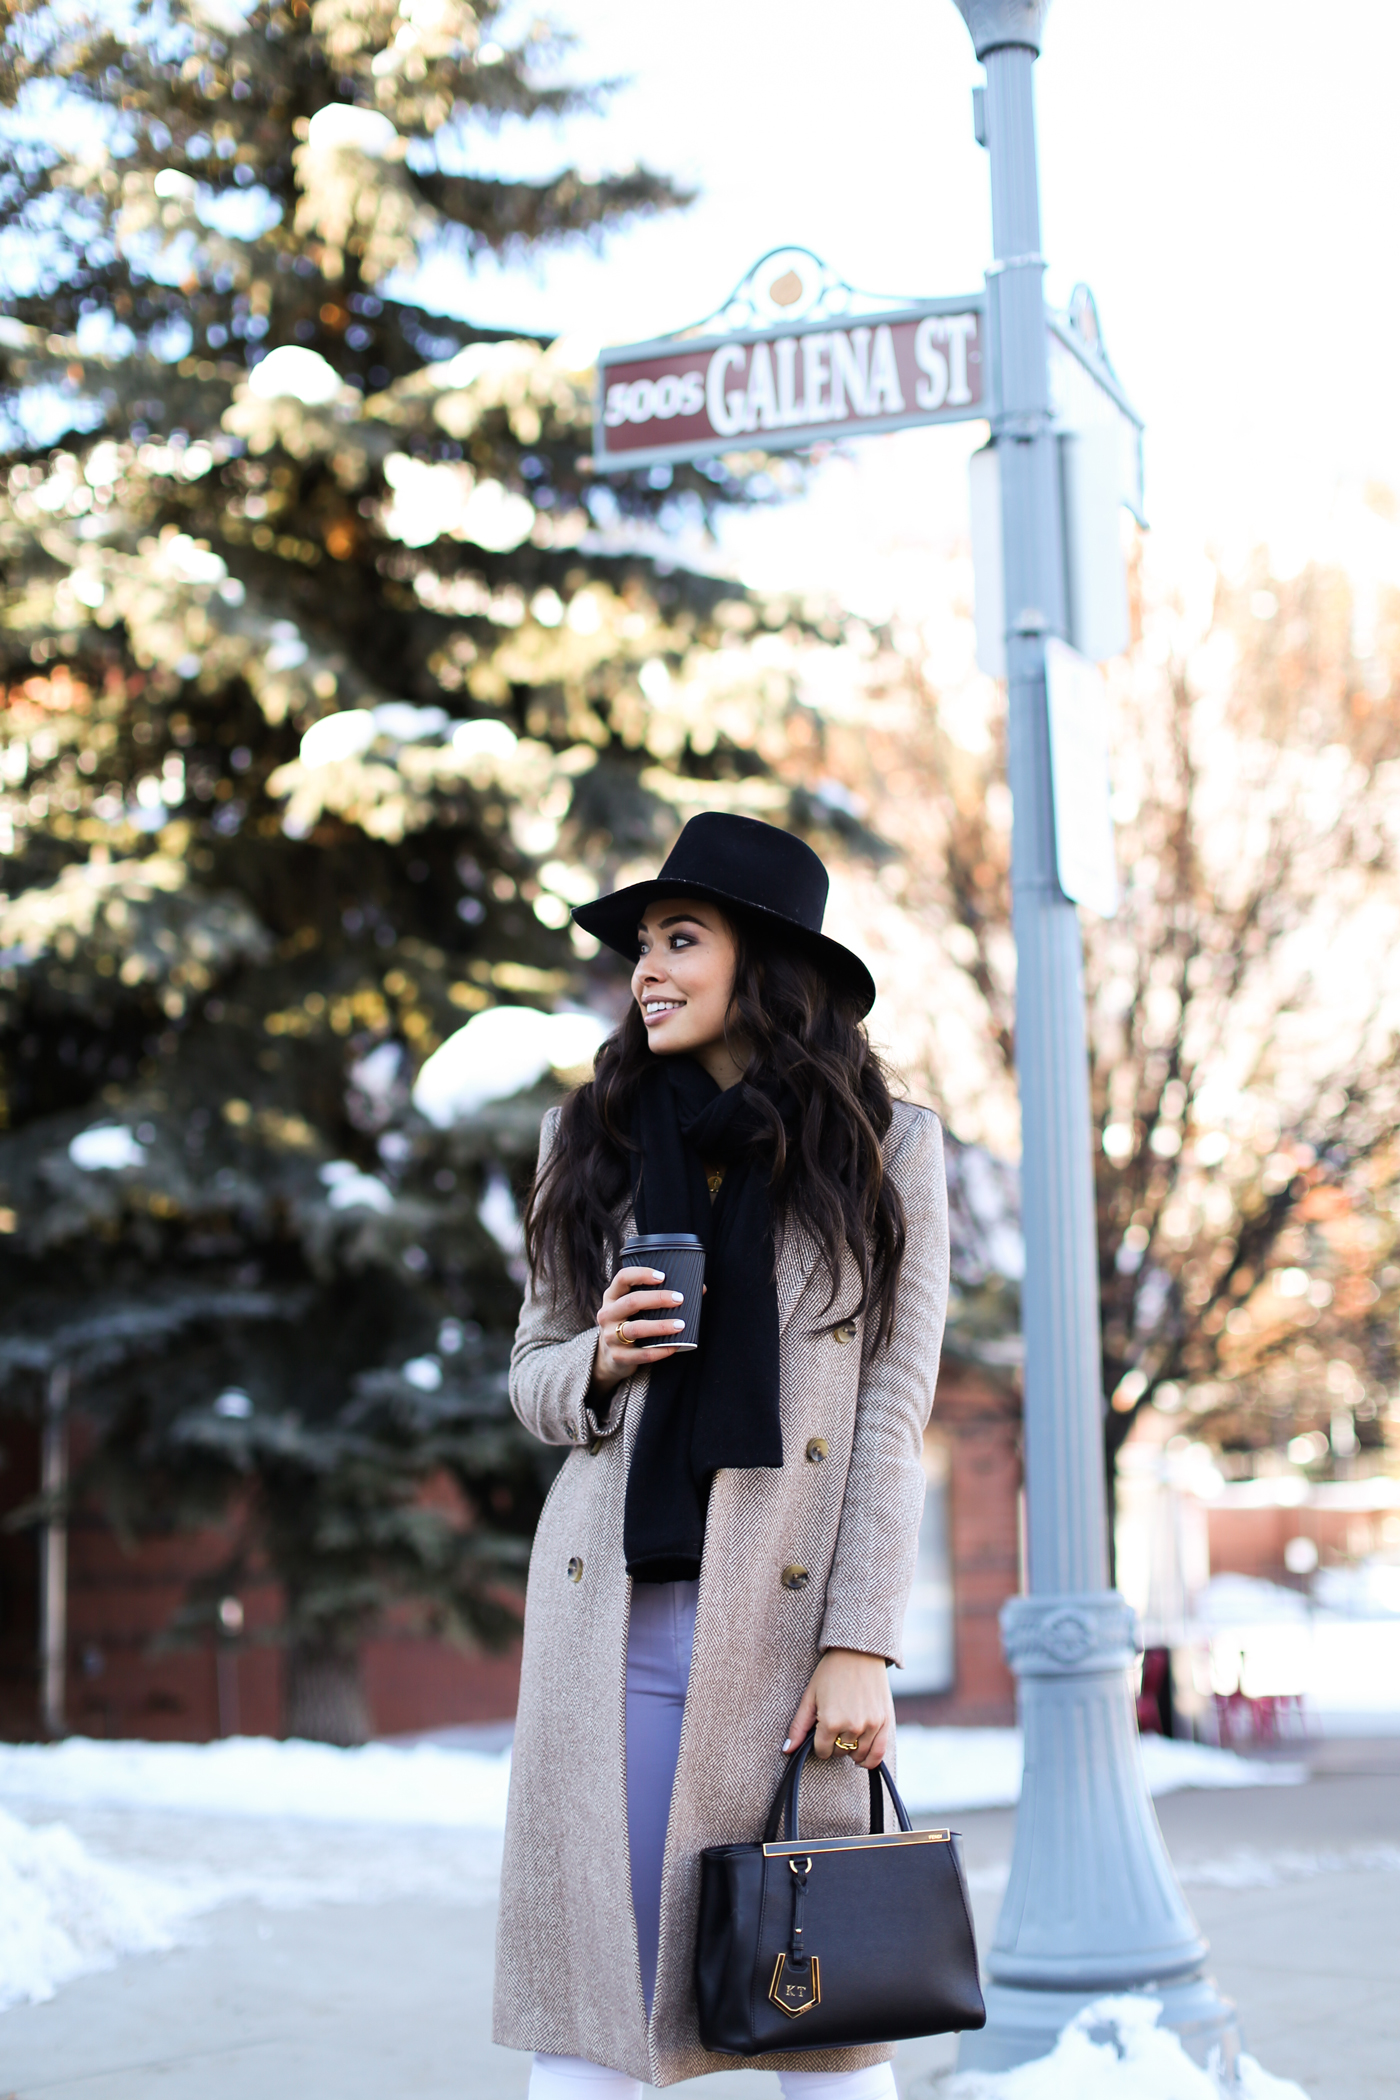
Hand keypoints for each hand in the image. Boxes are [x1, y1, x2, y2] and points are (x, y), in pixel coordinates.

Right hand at [592, 1266, 687, 1392]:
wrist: (610, 1356)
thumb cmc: (630, 1323)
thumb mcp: (634, 1308)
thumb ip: (659, 1296)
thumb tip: (699, 1288)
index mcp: (612, 1296)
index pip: (623, 1278)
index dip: (642, 1274)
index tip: (663, 1276)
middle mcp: (607, 1314)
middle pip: (631, 1302)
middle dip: (658, 1299)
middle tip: (680, 1299)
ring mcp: (610, 1336)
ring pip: (636, 1328)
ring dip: (661, 1326)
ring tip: (681, 1324)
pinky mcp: (618, 1356)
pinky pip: (642, 1354)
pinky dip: (660, 1350)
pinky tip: (675, 1346)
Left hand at [784, 1649, 893, 1770]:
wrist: (858, 1652)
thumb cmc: (830, 1672)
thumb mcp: (810, 1696)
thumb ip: (798, 1726)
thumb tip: (787, 1750)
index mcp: (830, 1721)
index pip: (823, 1751)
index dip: (819, 1744)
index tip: (820, 1733)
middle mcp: (852, 1726)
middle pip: (840, 1753)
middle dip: (834, 1744)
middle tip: (834, 1728)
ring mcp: (871, 1725)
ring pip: (858, 1755)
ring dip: (850, 1751)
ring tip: (847, 1737)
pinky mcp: (885, 1722)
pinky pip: (879, 1753)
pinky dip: (870, 1760)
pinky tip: (863, 1757)